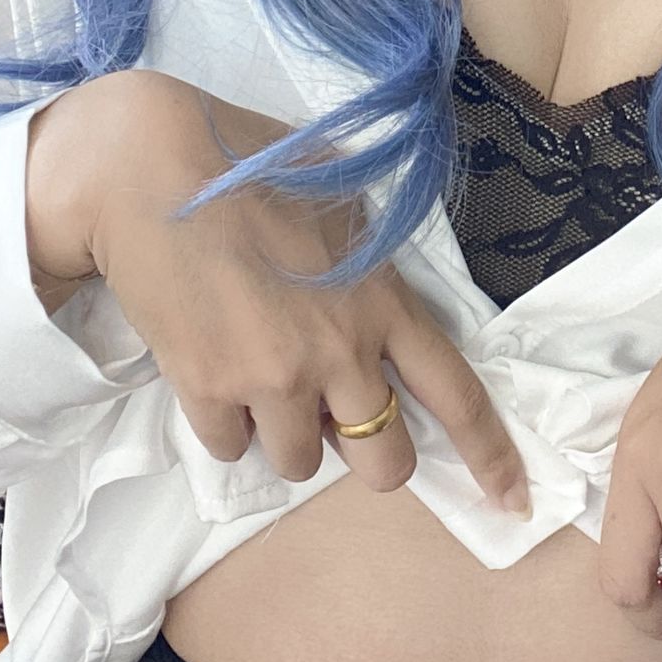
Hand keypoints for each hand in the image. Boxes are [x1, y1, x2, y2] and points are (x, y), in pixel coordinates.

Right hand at [27, 71, 532, 515]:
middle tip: (337, 419)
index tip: (513, 499)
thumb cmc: (247, 162)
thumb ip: (370, 264)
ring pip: (300, 463)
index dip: (491, 456)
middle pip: (385, 460)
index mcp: (384, 300)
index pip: (458, 394)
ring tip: (260, 375)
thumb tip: (378, 303)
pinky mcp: (208, 389)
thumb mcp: (341, 199)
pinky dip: (225, 423)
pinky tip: (212, 366)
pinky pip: (230, 447)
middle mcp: (341, 351)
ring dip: (287, 435)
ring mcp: (274, 377)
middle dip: (368, 454)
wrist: (148, 166)